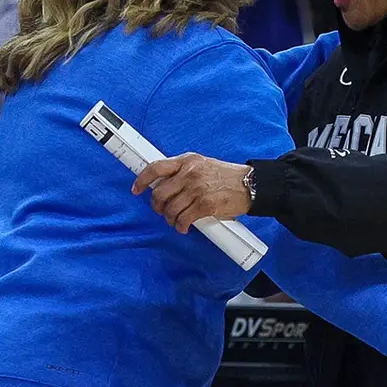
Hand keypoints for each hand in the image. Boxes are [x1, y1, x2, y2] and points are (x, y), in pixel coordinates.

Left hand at [132, 153, 252, 230]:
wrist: (250, 185)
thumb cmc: (226, 177)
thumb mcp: (202, 165)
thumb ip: (183, 172)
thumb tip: (164, 185)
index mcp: (187, 160)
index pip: (156, 168)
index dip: (142, 180)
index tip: (136, 189)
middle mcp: (190, 173)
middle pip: (159, 193)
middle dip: (157, 206)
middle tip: (161, 210)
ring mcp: (197, 189)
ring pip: (170, 209)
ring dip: (170, 219)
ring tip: (176, 220)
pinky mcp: (205, 205)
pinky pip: (183, 219)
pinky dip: (181, 226)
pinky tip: (184, 226)